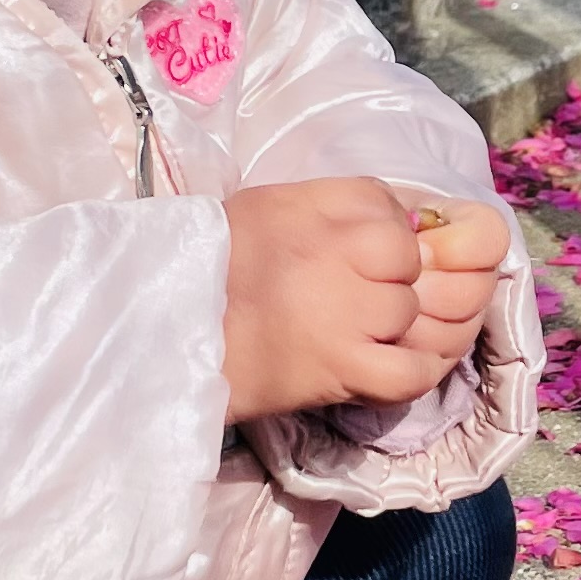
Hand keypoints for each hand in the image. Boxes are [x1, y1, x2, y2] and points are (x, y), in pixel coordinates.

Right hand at [220, 178, 491, 419]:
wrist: (167, 334)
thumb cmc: (215, 267)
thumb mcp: (270, 208)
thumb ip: (334, 208)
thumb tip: (405, 222)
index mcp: (313, 207)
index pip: (388, 207)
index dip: (384, 236)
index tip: (362, 257)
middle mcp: (336, 250)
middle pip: (405, 258)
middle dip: (389, 279)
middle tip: (352, 299)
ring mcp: (345, 312)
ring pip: (408, 312)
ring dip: (391, 326)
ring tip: (356, 334)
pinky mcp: (342, 368)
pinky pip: (412, 371)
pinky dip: (413, 371)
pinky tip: (390, 365)